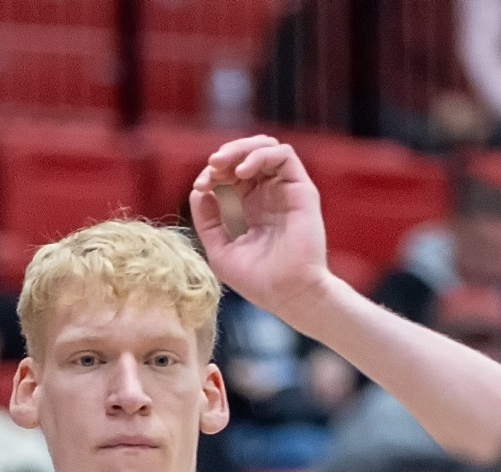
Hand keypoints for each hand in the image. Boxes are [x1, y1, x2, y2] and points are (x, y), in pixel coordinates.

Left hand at [191, 136, 333, 325]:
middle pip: (246, 155)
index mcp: (249, 207)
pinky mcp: (301, 189)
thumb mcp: (220, 251)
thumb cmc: (258, 281)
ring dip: (241, 149)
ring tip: (224, 165)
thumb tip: (199, 191)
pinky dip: (260, 155)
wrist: (290, 295)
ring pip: (265, 147)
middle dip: (225, 155)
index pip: (229, 173)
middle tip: (211, 168)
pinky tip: (243, 172)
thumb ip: (207, 221)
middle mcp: (268, 194)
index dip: (212, 174)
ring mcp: (285, 190)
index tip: (202, 188)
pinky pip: (284, 155)